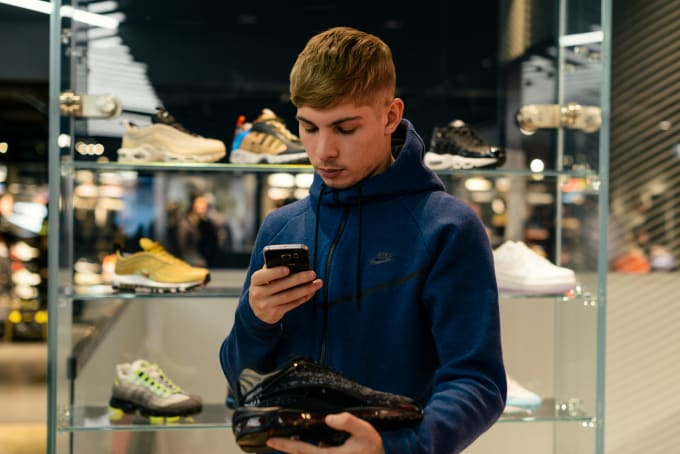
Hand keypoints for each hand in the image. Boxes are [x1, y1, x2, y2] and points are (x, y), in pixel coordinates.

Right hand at [249, 266, 322, 323]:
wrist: (257, 310)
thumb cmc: (264, 287)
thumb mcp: (263, 278)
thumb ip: (272, 269)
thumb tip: (291, 262)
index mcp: (256, 281)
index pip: (263, 276)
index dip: (275, 272)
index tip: (288, 269)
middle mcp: (258, 293)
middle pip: (281, 285)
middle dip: (298, 278)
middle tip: (312, 273)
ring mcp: (266, 305)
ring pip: (289, 296)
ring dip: (306, 289)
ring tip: (317, 283)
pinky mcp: (275, 313)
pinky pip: (292, 304)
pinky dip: (303, 297)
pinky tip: (311, 292)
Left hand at [265, 412, 384, 453]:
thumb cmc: (374, 452)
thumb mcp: (367, 433)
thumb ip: (349, 422)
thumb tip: (329, 417)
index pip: (301, 450)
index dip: (285, 444)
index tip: (270, 440)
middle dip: (285, 448)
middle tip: (271, 440)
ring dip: (295, 450)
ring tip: (284, 440)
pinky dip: (304, 451)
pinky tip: (303, 444)